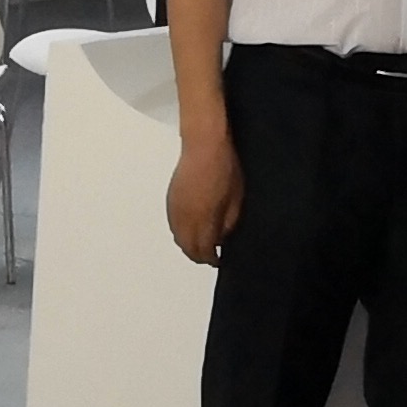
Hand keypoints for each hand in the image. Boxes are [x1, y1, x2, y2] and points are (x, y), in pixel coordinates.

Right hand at [165, 138, 242, 265]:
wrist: (204, 146)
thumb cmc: (224, 168)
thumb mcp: (236, 199)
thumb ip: (228, 223)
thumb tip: (222, 237)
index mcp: (203, 220)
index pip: (204, 251)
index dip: (211, 259)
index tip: (218, 260)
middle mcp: (185, 218)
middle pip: (187, 248)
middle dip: (199, 255)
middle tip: (210, 256)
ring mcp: (175, 209)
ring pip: (178, 238)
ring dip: (188, 245)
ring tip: (202, 244)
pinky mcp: (170, 200)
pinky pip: (173, 225)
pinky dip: (180, 232)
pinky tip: (191, 228)